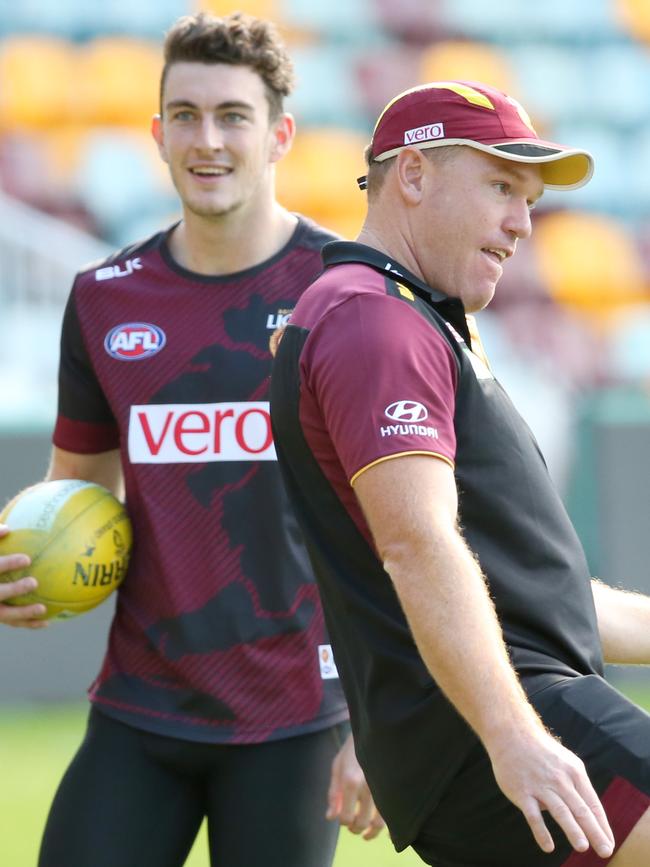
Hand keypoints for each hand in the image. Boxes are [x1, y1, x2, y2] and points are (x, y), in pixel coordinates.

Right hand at [0, 524, 47, 628]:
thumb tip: (8, 527)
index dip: (8, 565)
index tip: (27, 559)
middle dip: (13, 590)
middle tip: (34, 582)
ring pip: (3, 615)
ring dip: (23, 614)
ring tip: (43, 610)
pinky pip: (11, 623)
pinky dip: (27, 624)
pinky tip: (46, 622)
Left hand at [326, 732, 384, 839]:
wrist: (375, 733)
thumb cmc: (352, 750)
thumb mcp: (337, 767)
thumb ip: (334, 794)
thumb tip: (331, 818)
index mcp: (351, 781)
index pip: (346, 817)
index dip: (343, 821)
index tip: (343, 816)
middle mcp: (368, 787)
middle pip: (362, 822)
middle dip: (355, 828)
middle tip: (353, 826)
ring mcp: (383, 788)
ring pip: (379, 823)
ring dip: (371, 832)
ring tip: (366, 833)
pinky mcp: (394, 788)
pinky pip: (394, 815)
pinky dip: (389, 827)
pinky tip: (383, 828)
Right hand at [490, 726, 613, 858]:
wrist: (512, 734)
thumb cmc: (542, 752)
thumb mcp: (565, 762)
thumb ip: (574, 787)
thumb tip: (580, 815)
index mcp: (574, 772)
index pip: (593, 804)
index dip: (602, 825)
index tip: (609, 843)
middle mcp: (560, 779)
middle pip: (581, 810)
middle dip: (595, 832)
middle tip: (605, 851)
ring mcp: (541, 786)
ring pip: (560, 811)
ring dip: (573, 830)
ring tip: (583, 847)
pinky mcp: (522, 792)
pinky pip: (533, 815)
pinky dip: (541, 832)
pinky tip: (548, 846)